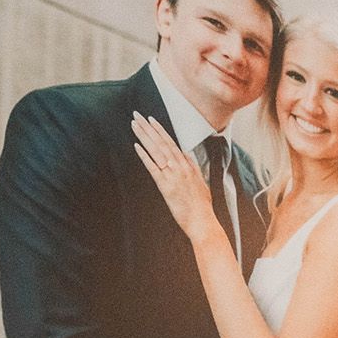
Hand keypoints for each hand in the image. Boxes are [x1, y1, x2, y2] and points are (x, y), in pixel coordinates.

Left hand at [132, 114, 217, 240]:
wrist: (202, 221)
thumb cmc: (202, 206)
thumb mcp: (201, 183)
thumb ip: (193, 167)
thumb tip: (187, 154)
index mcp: (188, 166)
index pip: (171, 143)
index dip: (160, 130)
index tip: (151, 120)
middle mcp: (180, 167)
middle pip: (162, 143)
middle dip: (149, 128)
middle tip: (137, 115)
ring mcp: (173, 176)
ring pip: (157, 151)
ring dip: (145, 137)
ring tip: (135, 125)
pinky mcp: (166, 186)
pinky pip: (153, 168)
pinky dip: (144, 156)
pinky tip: (136, 146)